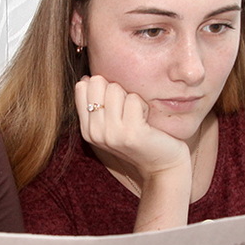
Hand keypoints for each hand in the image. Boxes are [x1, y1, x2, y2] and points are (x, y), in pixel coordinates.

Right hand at [76, 75, 194, 231]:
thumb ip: (97, 104)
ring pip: (115, 88)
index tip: (116, 107)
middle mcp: (94, 133)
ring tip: (138, 118)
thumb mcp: (112, 124)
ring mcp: (111, 134)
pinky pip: (133, 99)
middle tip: (128, 112)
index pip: (82, 86)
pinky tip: (147, 123)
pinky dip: (144, 106)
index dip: (103, 87)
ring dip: (131, 98)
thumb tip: (86, 78)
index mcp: (87, 129)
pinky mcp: (131, 133)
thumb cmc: (140, 138)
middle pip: (97, 82)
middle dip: (116, 90)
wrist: (162, 165)